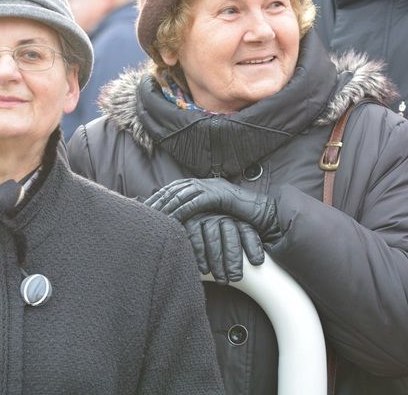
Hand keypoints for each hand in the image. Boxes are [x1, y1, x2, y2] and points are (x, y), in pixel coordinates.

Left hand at [146, 177, 278, 226]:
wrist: (266, 214)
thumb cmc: (241, 219)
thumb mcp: (215, 216)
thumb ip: (199, 215)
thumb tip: (181, 224)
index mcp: (202, 185)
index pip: (173, 189)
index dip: (158, 198)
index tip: (143, 209)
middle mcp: (205, 183)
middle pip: (173, 189)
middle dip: (157, 200)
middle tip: (142, 213)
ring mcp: (212, 186)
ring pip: (182, 193)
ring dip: (166, 205)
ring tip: (153, 217)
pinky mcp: (220, 194)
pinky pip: (196, 202)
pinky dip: (183, 209)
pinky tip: (173, 218)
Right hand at [182, 213, 263, 284]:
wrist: (188, 211)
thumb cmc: (215, 231)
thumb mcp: (233, 231)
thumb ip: (244, 243)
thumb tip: (260, 263)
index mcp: (236, 216)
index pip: (247, 230)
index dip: (253, 246)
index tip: (257, 263)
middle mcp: (221, 215)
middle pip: (231, 236)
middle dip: (234, 259)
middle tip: (235, 277)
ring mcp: (205, 217)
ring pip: (214, 240)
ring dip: (217, 262)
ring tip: (221, 279)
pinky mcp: (189, 222)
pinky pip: (196, 240)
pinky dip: (201, 257)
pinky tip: (205, 270)